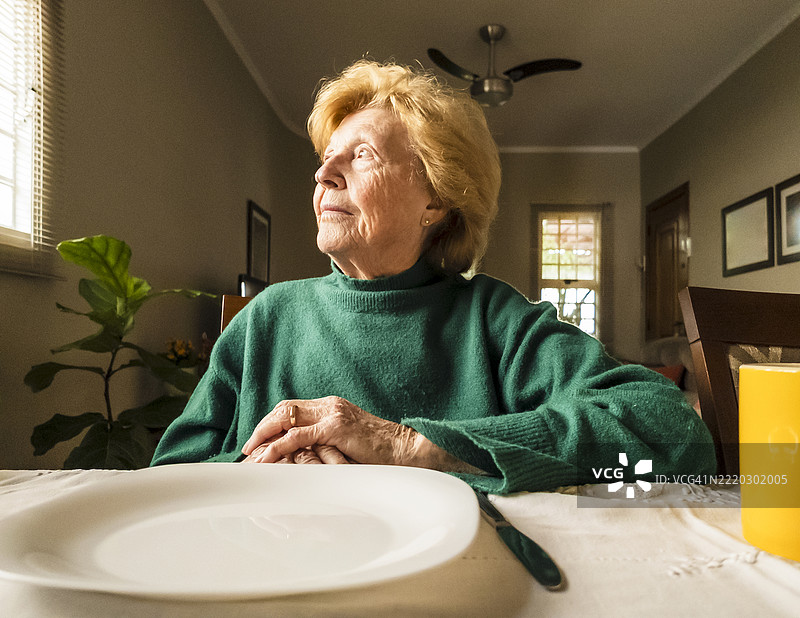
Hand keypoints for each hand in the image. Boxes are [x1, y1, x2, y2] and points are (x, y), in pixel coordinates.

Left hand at [241, 396, 487, 474]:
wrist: (406, 449)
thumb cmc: (382, 452)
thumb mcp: (350, 442)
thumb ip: (328, 443)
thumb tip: (306, 457)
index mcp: (332, 406)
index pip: (292, 408)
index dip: (272, 423)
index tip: (258, 441)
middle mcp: (329, 405)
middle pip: (284, 409)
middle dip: (262, 428)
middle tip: (248, 449)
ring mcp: (332, 414)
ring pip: (286, 419)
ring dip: (264, 437)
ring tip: (251, 455)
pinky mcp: (335, 428)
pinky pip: (297, 436)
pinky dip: (278, 447)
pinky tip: (268, 458)